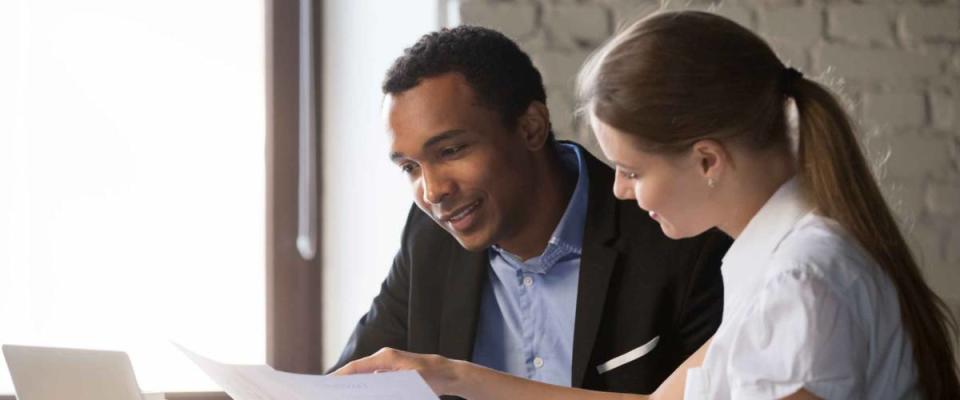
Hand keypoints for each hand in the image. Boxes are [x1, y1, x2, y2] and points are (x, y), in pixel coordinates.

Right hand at [332, 347, 464, 395]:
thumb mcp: (410, 381)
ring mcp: (388, 365)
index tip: (328, 384)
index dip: (341, 375)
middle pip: (358, 370)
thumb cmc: (431, 377)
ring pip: (365, 375)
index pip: (357, 366)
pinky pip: (373, 379)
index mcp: (386, 358)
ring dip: (354, 385)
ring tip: (342, 394)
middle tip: (330, 392)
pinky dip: (366, 386)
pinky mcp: (392, 371)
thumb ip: (388, 382)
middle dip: (344, 381)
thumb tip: (371, 382)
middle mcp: (385, 358)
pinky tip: (361, 395)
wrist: (447, 374)